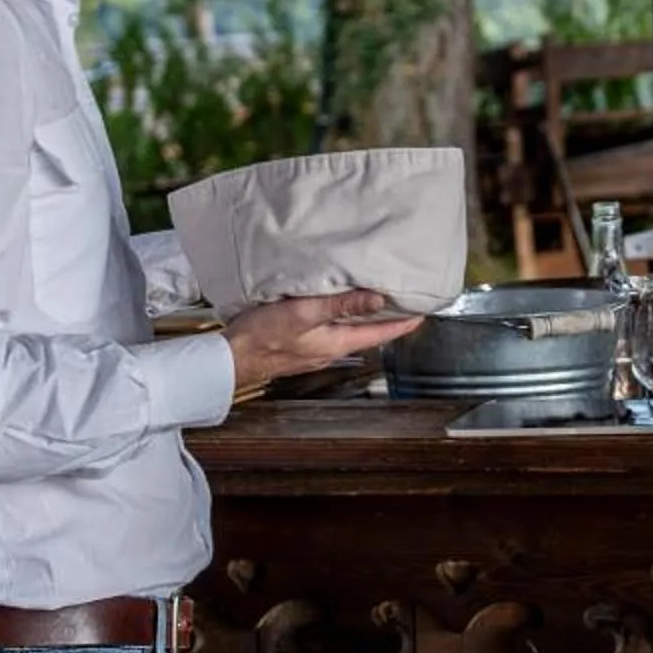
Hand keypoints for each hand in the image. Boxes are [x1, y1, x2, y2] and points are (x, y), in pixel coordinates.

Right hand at [224, 289, 423, 391]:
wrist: (226, 358)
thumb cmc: (263, 336)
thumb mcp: (304, 314)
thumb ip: (341, 306)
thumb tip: (380, 298)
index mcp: (337, 343)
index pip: (382, 333)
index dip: (405, 321)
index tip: (426, 308)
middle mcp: (331, 350)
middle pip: (369, 331)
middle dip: (388, 315)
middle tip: (406, 295)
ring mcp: (315, 350)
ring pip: (350, 330)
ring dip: (365, 314)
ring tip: (378, 293)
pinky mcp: (299, 346)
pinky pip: (330, 329)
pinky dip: (342, 315)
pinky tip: (337, 302)